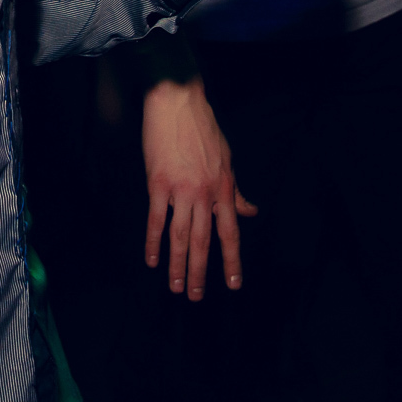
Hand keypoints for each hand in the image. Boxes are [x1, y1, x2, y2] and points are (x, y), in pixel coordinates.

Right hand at [141, 77, 256, 297]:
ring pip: (180, 236)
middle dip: (200, 272)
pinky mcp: (158, 184)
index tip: (233, 284)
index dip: (231, 261)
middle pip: (203, 242)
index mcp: (224, 189)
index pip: (230, 233)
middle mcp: (205, 194)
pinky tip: (151, 259)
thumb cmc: (203, 129)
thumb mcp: (227, 160)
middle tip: (196, 297)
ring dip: (177, 265)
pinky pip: (156, 219)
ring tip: (175, 287)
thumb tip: (250, 211)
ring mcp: (181, 191)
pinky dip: (153, 242)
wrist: (178, 103)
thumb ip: (236, 191)